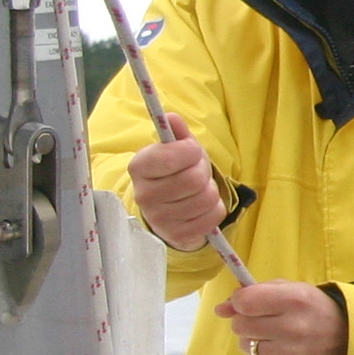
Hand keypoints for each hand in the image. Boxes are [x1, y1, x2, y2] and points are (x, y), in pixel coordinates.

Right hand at [129, 114, 224, 250]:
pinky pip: (213, 217)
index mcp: (139, 168)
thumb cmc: (175, 172)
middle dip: (203, 172)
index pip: (170, 157)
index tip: (191, 151)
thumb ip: (176, 132)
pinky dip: (214, 209)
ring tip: (198, 190)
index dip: (190, 151)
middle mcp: (144, 195)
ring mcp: (160, 219)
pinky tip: (201, 207)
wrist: (170, 208)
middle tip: (196, 173)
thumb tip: (172, 118)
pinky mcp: (178, 236)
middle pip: (194, 179)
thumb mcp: (175, 148)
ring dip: (210, 191)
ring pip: (206, 198)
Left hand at [216, 281, 346, 354]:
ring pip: (247, 346)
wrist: (351, 340)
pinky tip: (281, 350)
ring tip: (275, 336)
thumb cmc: (316, 310)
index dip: (240, 302)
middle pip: (241, 325)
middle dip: (245, 322)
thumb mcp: (292, 290)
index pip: (244, 302)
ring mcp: (291, 352)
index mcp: (293, 299)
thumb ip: (256, 293)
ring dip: (254, 340)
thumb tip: (220, 309)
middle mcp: (292, 326)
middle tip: (263, 321)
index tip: (249, 304)